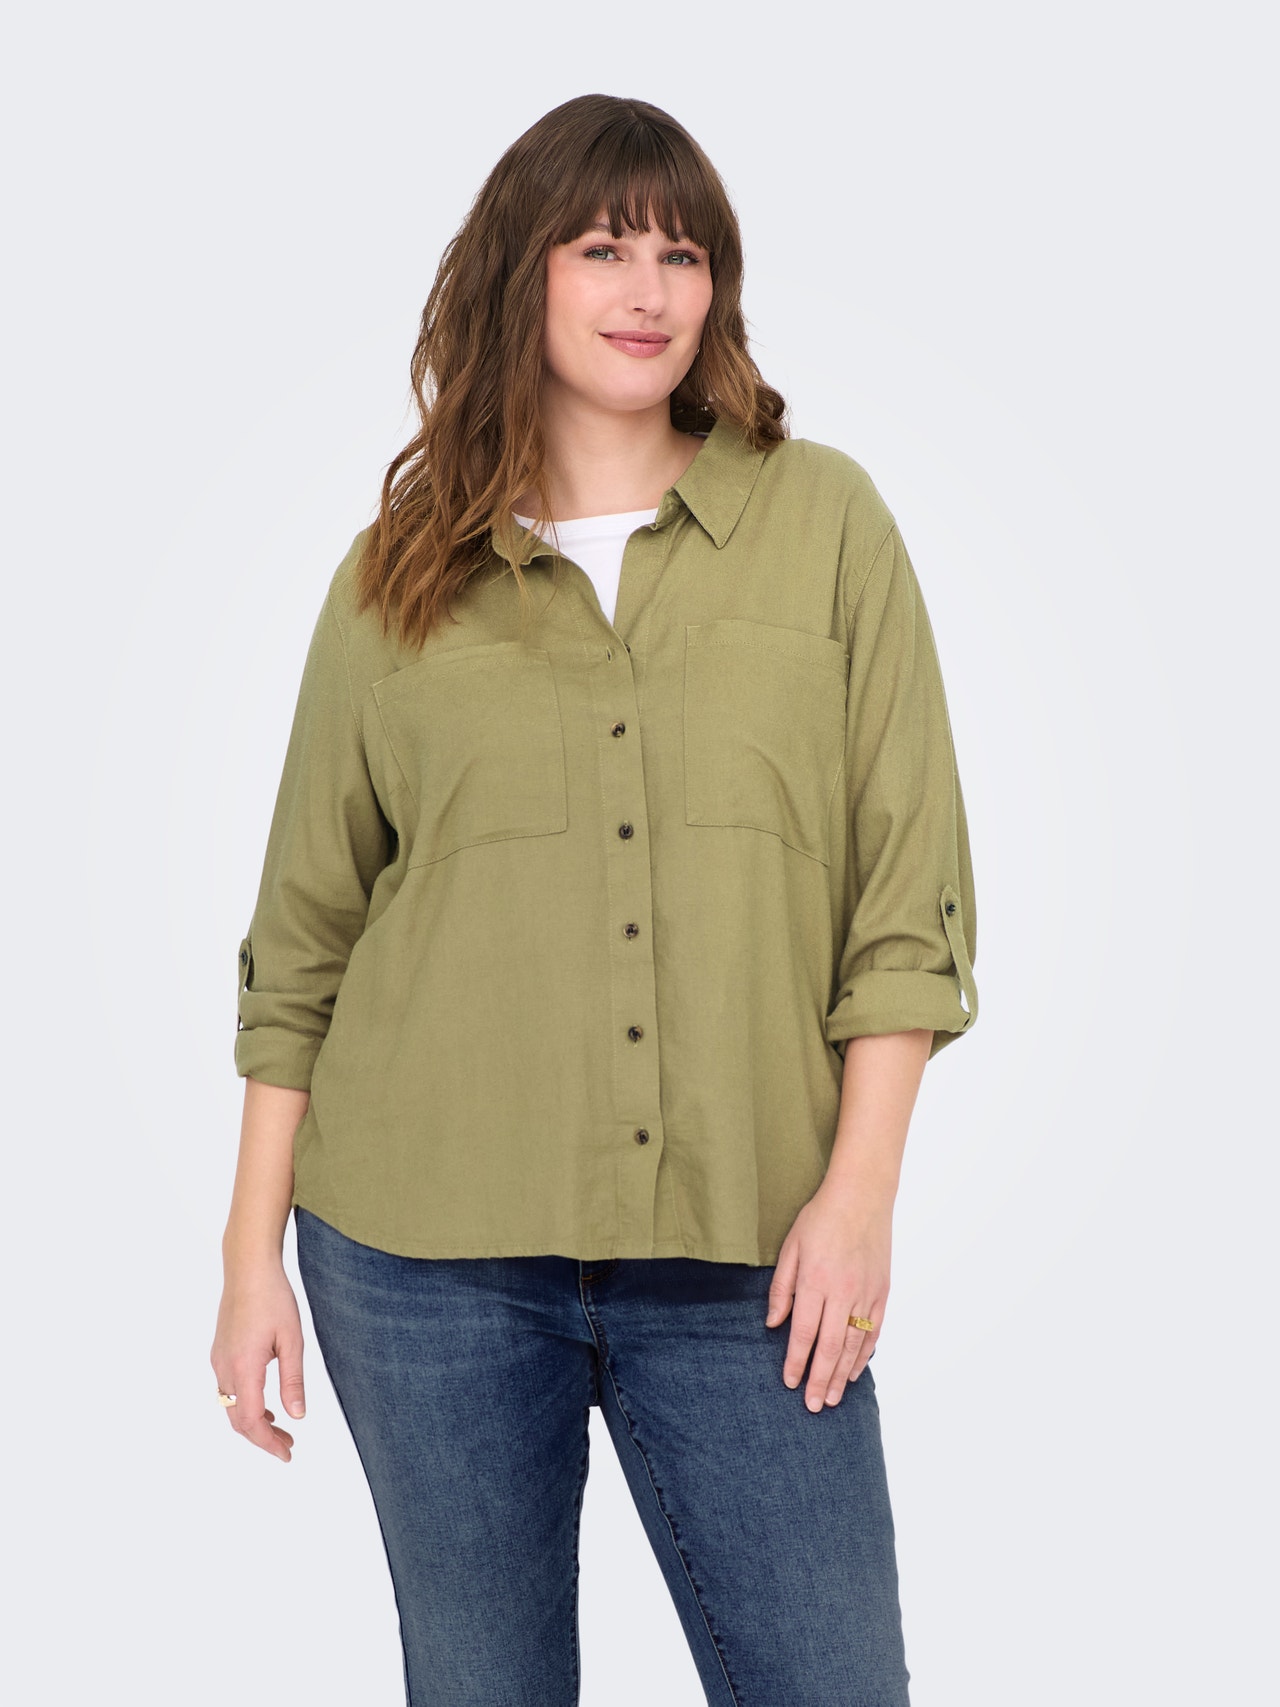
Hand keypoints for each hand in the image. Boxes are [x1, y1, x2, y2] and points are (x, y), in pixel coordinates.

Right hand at [210, 1261, 306, 1461]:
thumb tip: (298, 1416)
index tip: (287, 1454)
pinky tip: (266, 1405)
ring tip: (281, 1429)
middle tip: (288, 1446)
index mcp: (243, 1367)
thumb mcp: (292, 1340)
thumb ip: (293, 1381)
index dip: (268, 1443)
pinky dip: (245, 1405)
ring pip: (231, 1407)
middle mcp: (225, 1368)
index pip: (251, 1421)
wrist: (248, 1268)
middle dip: (262, 1438)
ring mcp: (218, 1360)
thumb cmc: (274, 1298)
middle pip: (237, 1420)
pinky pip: (228, 1390)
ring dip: (253, 1423)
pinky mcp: (219, 1352)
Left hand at [764, 1185, 890, 1411]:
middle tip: (813, 1406)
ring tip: (832, 1399)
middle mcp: (842, 1292)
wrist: (862, 1196)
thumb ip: (781, 1288)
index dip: (796, 1361)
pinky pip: (873, 1331)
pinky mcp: (882, 1292)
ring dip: (842, 1375)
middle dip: (820, 1379)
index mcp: (815, 1281)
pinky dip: (865, 1355)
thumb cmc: (820, 1218)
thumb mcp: (790, 1246)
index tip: (790, 1383)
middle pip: (831, 1347)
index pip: (804, 1333)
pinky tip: (855, 1372)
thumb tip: (774, 1323)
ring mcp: (866, 1294)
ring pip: (854, 1345)